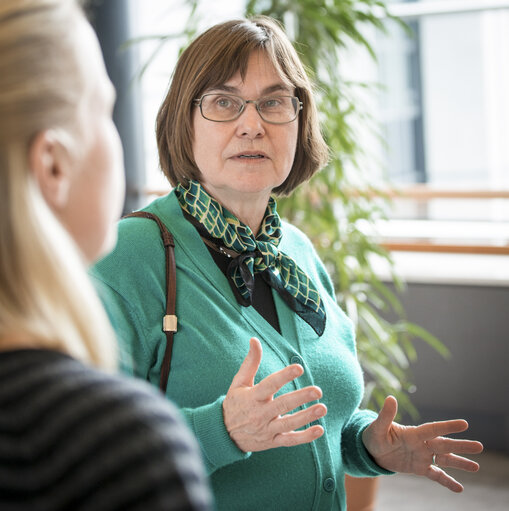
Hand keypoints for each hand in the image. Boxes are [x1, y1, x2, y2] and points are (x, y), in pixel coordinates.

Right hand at [223, 337, 326, 452]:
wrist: (223, 434)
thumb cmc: (234, 403)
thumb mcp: (239, 382)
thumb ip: (250, 362)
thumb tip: (255, 340)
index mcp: (252, 397)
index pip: (270, 385)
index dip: (284, 376)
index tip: (299, 368)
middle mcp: (260, 413)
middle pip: (282, 404)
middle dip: (300, 397)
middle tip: (317, 390)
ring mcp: (267, 429)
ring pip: (288, 423)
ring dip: (306, 416)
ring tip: (322, 408)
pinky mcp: (272, 441)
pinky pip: (290, 440)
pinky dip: (305, 437)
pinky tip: (319, 430)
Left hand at [362, 396, 483, 491]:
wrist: (372, 450)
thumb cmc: (374, 435)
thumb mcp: (377, 427)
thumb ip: (386, 415)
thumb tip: (391, 397)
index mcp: (413, 433)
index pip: (433, 429)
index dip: (447, 426)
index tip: (464, 424)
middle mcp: (421, 444)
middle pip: (443, 444)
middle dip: (460, 446)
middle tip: (479, 446)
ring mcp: (422, 456)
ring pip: (444, 459)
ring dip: (459, 462)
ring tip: (476, 466)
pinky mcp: (419, 468)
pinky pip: (436, 475)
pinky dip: (447, 481)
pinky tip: (459, 488)